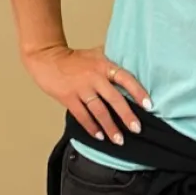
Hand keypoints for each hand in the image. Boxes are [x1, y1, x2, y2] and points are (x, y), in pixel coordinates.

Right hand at [23, 45, 150, 144]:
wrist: (47, 58)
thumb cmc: (75, 58)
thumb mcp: (97, 54)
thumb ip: (111, 63)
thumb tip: (133, 66)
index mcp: (104, 66)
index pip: (126, 79)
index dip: (138, 92)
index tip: (148, 105)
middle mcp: (95, 78)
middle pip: (114, 99)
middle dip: (126, 116)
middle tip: (136, 129)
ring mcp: (81, 89)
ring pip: (98, 111)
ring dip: (109, 127)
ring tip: (119, 140)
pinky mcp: (68, 98)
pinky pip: (82, 115)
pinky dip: (91, 127)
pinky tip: (99, 136)